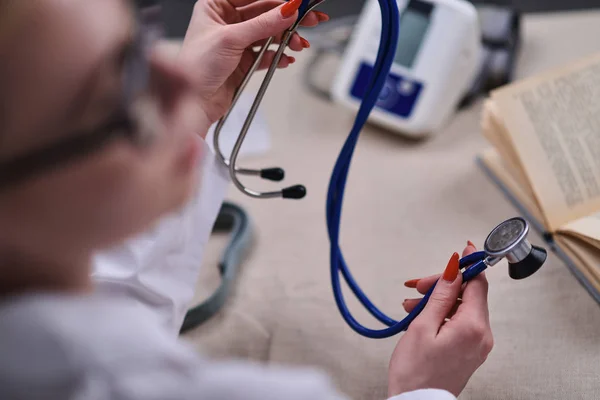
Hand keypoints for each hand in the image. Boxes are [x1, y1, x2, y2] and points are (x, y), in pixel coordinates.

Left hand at [177, 0, 327, 125]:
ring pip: (269, 33)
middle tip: (311, 19)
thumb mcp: (231, 40)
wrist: (195, 103)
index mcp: (215, 6)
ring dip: (286, 39)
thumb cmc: (196, 68)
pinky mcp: (244, 60)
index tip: (299, 2)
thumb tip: (288, 10)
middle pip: (265, 12)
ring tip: (298, 45)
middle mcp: (226, 21)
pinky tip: (287, 58)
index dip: (278, 0)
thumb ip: (263, 24)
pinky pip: (267, 53)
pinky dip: (279, 55)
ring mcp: (236, 41)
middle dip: (289, 19)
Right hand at [388, 242, 493, 396]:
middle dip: (443, 285)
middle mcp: (482, 335)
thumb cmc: (415, 372)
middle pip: (468, 294)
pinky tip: (422, 316)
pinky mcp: (471, 350)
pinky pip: (461, 322)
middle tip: (417, 287)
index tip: (461, 250)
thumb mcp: (422, 326)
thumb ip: (441, 294)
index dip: (467, 265)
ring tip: (411, 306)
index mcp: (472, 326)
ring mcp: (478, 344)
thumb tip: (454, 268)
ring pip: (462, 307)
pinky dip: (442, 314)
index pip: (477, 283)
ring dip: (439, 300)